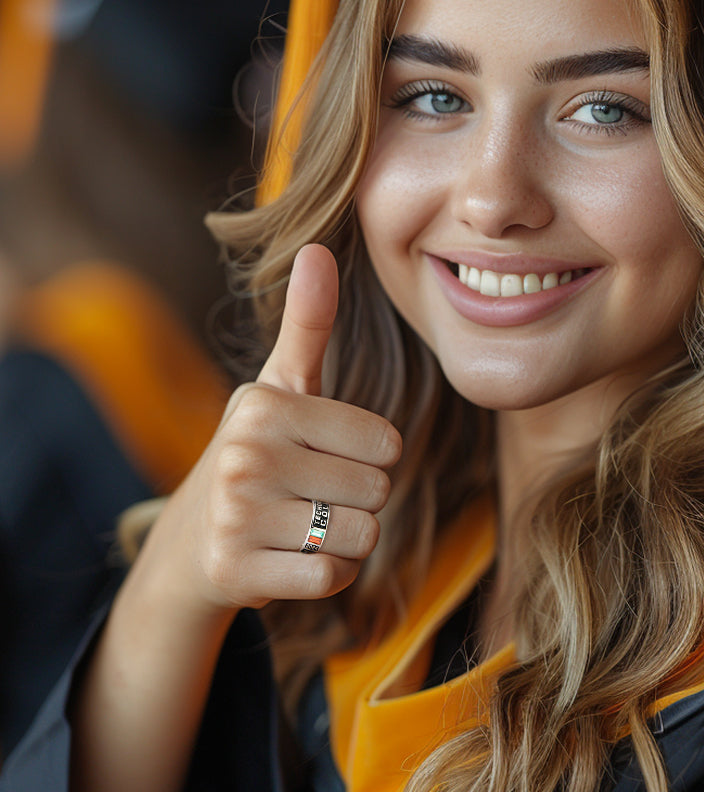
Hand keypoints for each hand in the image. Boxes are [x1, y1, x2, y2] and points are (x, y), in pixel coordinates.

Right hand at [143, 243, 400, 613]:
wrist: (193, 539)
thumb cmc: (259, 452)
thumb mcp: (282, 386)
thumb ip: (308, 322)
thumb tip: (317, 247)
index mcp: (267, 403)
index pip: (387, 443)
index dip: (370, 456)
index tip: (324, 455)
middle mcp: (246, 455)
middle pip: (378, 491)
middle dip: (357, 500)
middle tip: (308, 495)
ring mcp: (236, 515)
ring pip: (362, 538)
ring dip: (344, 540)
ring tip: (300, 525)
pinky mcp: (235, 571)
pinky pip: (333, 579)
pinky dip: (325, 576)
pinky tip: (288, 558)